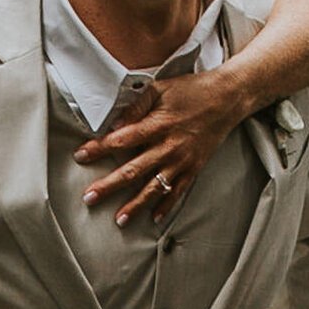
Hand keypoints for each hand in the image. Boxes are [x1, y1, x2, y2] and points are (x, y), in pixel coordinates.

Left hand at [74, 69, 252, 227]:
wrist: (227, 99)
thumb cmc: (191, 90)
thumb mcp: (161, 88)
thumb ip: (136, 106)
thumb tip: (115, 124)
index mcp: (158, 125)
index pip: (122, 140)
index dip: (99, 148)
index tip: (80, 156)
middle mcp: (169, 147)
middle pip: (134, 170)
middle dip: (109, 186)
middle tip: (89, 198)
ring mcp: (182, 162)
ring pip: (154, 188)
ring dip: (135, 205)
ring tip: (118, 219)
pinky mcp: (193, 169)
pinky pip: (177, 193)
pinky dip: (166, 206)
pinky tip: (153, 219)